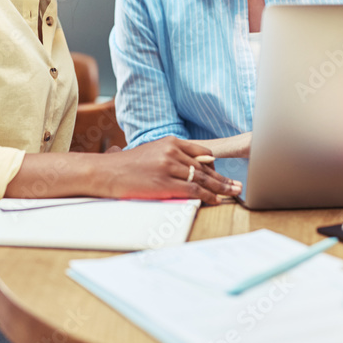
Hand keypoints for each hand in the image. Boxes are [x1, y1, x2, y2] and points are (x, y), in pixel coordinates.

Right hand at [99, 137, 241, 203]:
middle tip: (237, 186)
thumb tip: (192, 167)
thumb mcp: (152, 152)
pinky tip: (215, 200)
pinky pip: (192, 190)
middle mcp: (171, 151)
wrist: (105, 171)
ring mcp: (168, 167)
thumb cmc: (126, 165)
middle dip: (223, 178)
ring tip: (232, 193)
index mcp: (170, 142)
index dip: (215, 167)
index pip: (202, 153)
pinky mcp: (164, 183)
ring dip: (220, 188)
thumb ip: (172, 157)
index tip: (223, 175)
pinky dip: (207, 196)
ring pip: (202, 179)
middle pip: (205, 167)